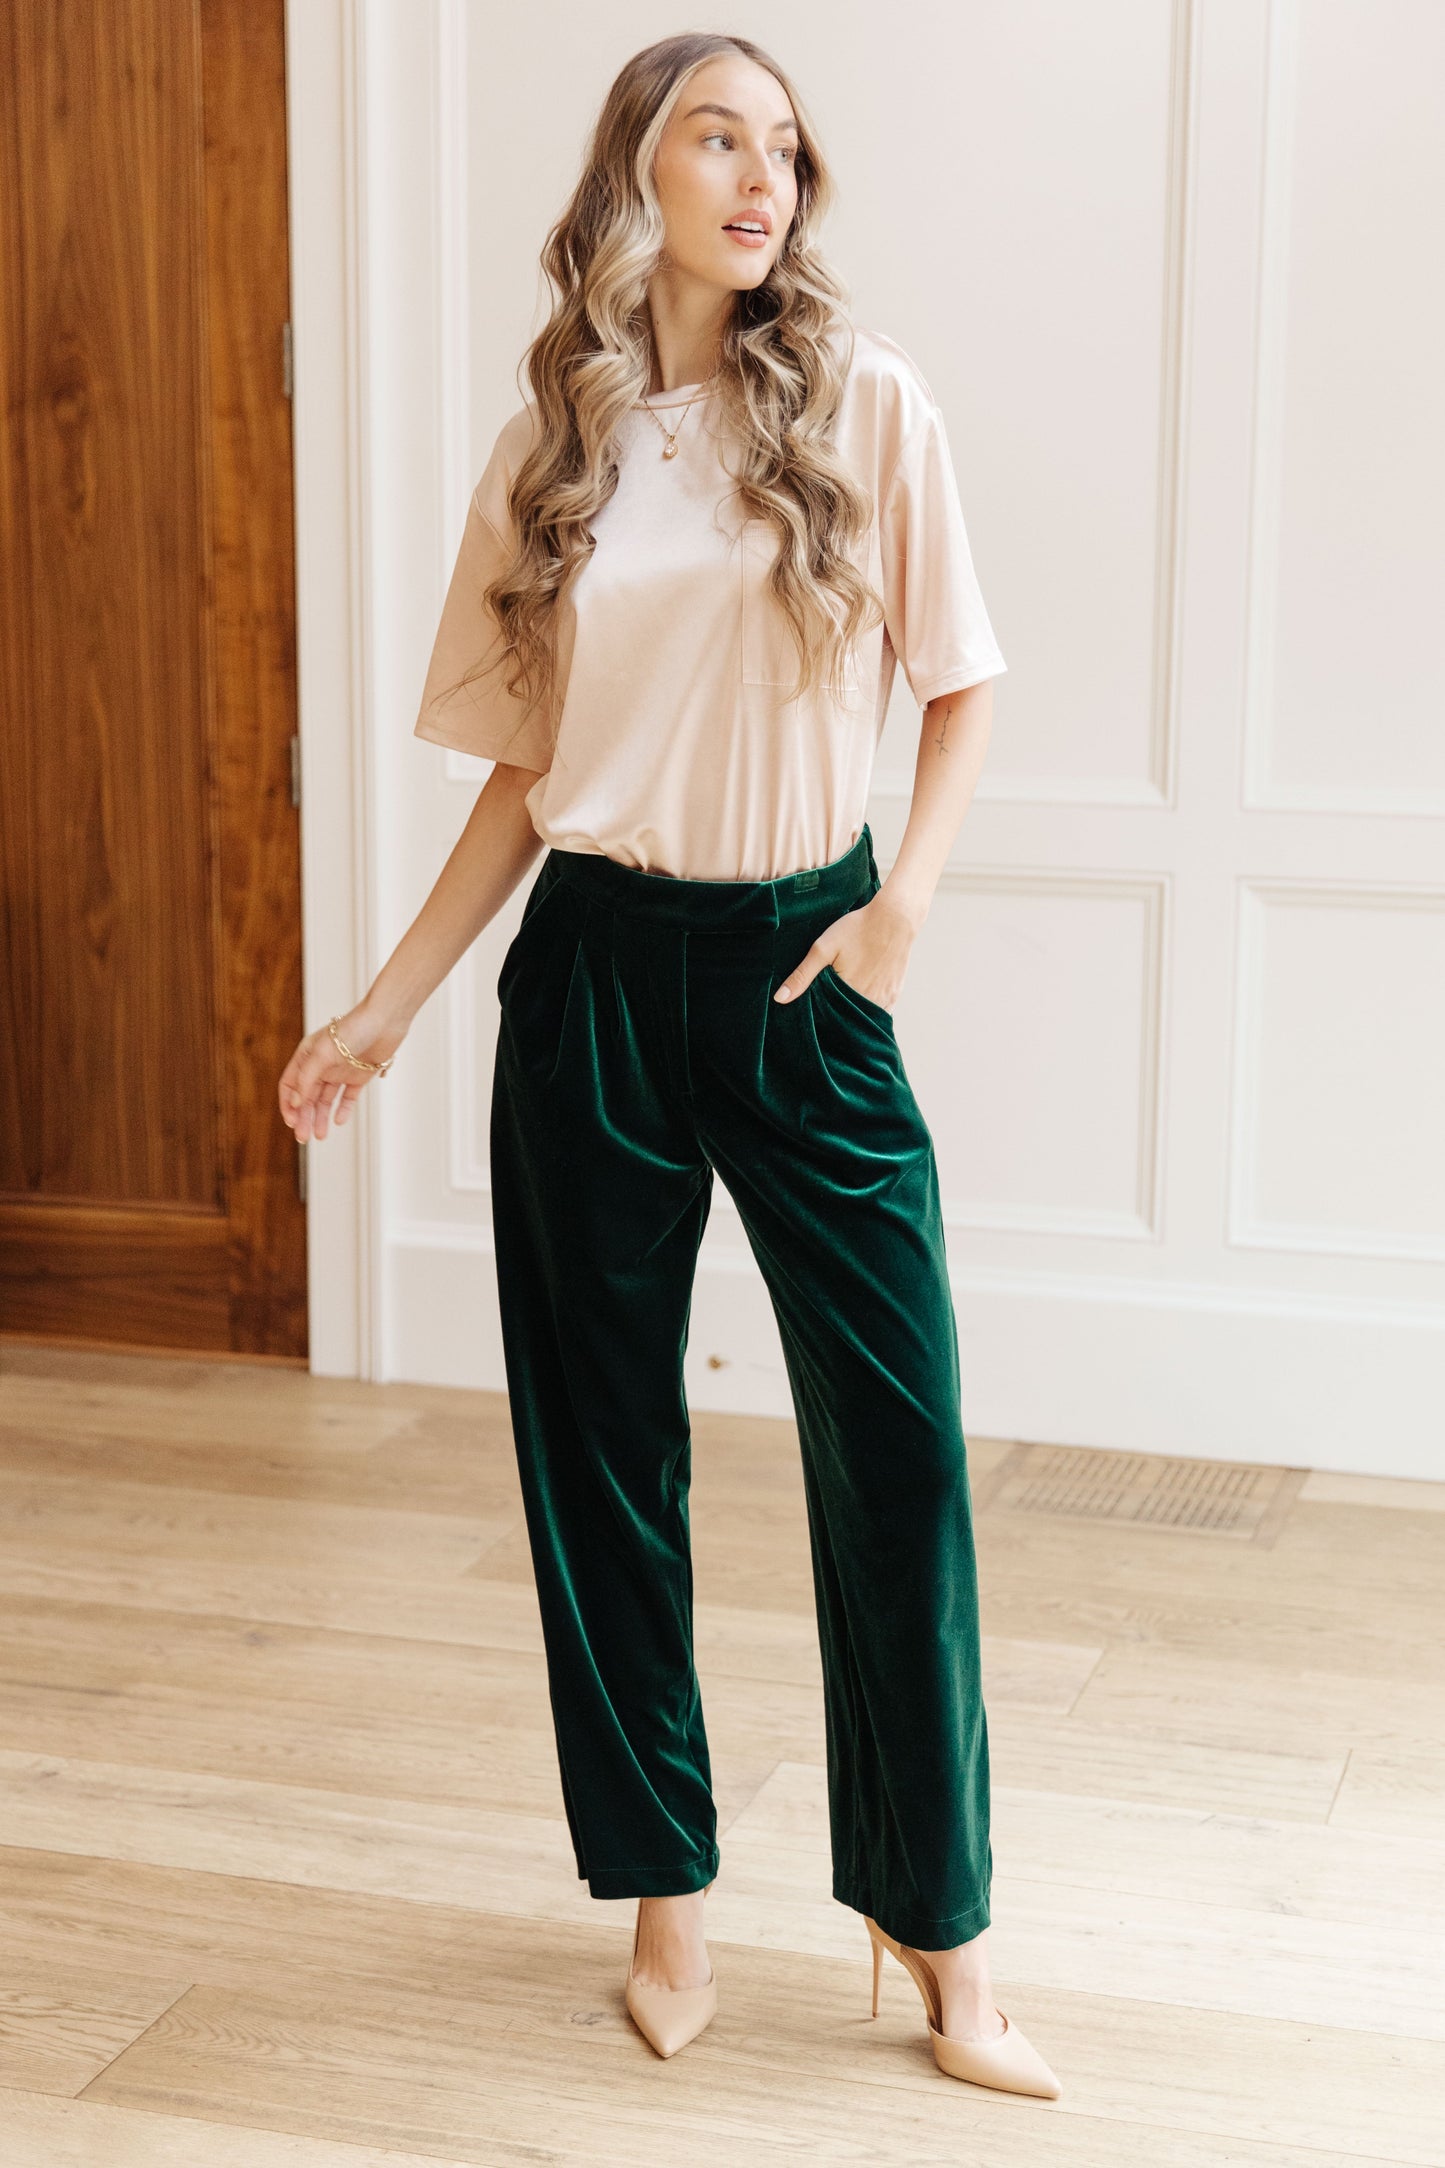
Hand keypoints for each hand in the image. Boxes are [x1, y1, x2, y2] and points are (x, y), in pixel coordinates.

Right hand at [278, 1006, 406, 1141]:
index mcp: (307, 1055)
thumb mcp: (323, 1053)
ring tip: (320, 1136)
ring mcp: (340, 1071)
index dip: (288, 1104)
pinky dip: (342, 1109)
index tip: (291, 1122)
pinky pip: (347, 1097)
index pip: (290, 1084)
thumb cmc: (354, 1029)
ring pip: (325, 1099)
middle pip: (307, 1096)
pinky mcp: (359, 1075)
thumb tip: (295, 1102)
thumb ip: (307, 1078)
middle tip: (303, 1137)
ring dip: (320, 1117)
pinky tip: (339, 1121)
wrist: (386, 1021)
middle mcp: (321, 1064)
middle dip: (303, 1117)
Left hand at [772, 892, 916, 1013]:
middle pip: (847, 1021)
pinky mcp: (894, 994)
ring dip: (852, 1016)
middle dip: (834, 1020)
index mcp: (849, 994)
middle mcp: (869, 1002)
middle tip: (824, 1008)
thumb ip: (802, 975)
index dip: (818, 1019)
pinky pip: (880, 1013)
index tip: (809, 1014)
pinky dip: (868, 1012)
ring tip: (839, 1005)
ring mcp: (885, 999)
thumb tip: (780, 999)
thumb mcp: (823, 948)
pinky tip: (859, 1002)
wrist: (896, 917)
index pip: (828, 1019)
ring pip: (864, 1019)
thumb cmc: (857, 929)